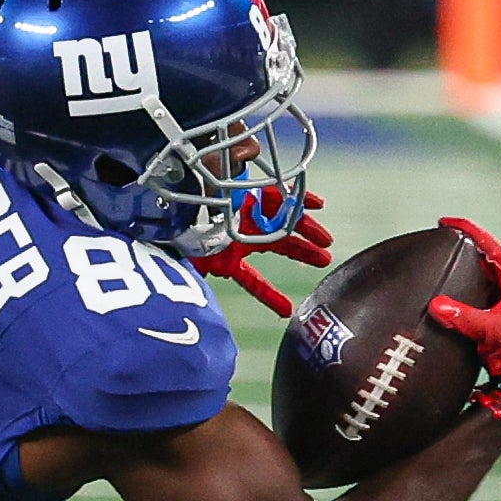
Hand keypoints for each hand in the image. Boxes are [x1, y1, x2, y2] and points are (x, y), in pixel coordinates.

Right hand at [190, 190, 332, 318]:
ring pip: (285, 221)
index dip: (269, 295)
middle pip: (279, 244)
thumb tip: (203, 290)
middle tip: (325, 260)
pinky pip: (281, 195)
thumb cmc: (178, 224)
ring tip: (326, 239)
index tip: (286, 311)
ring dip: (307, 229)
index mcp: (228, 252)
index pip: (252, 279)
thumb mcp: (192, 257)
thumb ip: (198, 272)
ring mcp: (250, 211)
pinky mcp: (254, 191)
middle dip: (302, 253)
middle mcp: (242, 233)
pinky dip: (299, 199)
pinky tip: (318, 205)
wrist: (174, 190)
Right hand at [426, 217, 500, 398]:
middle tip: (440, 239)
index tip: (446, 222)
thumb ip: (463, 317)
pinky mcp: (497, 316)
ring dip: (462, 272)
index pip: (492, 247)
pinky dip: (461, 293)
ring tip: (441, 263)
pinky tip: (446, 295)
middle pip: (485, 259)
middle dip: (464, 250)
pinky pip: (474, 297)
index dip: (469, 232)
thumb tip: (436, 305)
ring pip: (480, 278)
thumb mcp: (492, 332)